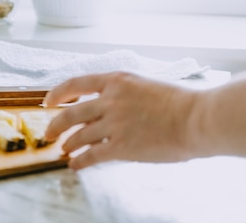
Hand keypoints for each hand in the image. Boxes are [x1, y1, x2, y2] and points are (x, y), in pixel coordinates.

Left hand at [44, 72, 198, 169]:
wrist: (198, 119)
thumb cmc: (179, 102)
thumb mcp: (143, 84)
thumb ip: (121, 92)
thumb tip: (104, 104)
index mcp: (116, 81)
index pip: (75, 84)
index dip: (57, 94)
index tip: (47, 101)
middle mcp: (110, 100)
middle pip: (70, 113)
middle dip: (55, 125)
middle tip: (48, 133)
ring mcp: (114, 123)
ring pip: (78, 136)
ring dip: (68, 145)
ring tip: (64, 150)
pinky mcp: (121, 146)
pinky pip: (92, 155)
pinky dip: (80, 161)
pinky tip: (75, 166)